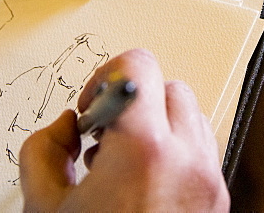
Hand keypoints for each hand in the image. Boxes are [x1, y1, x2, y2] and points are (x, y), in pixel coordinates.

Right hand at [18, 49, 228, 212]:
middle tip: (105, 136)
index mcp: (145, 150)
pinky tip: (145, 185)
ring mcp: (209, 181)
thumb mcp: (45, 208)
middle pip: (170, 87)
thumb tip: (61, 128)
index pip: (138, 65)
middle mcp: (187, 160)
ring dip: (159, 128)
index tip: (91, 106)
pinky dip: (177, 156)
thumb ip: (44, 152)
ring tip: (124, 165)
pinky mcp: (219, 201)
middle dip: (135, 103)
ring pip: (192, 119)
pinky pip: (203, 154)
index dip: (105, 77)